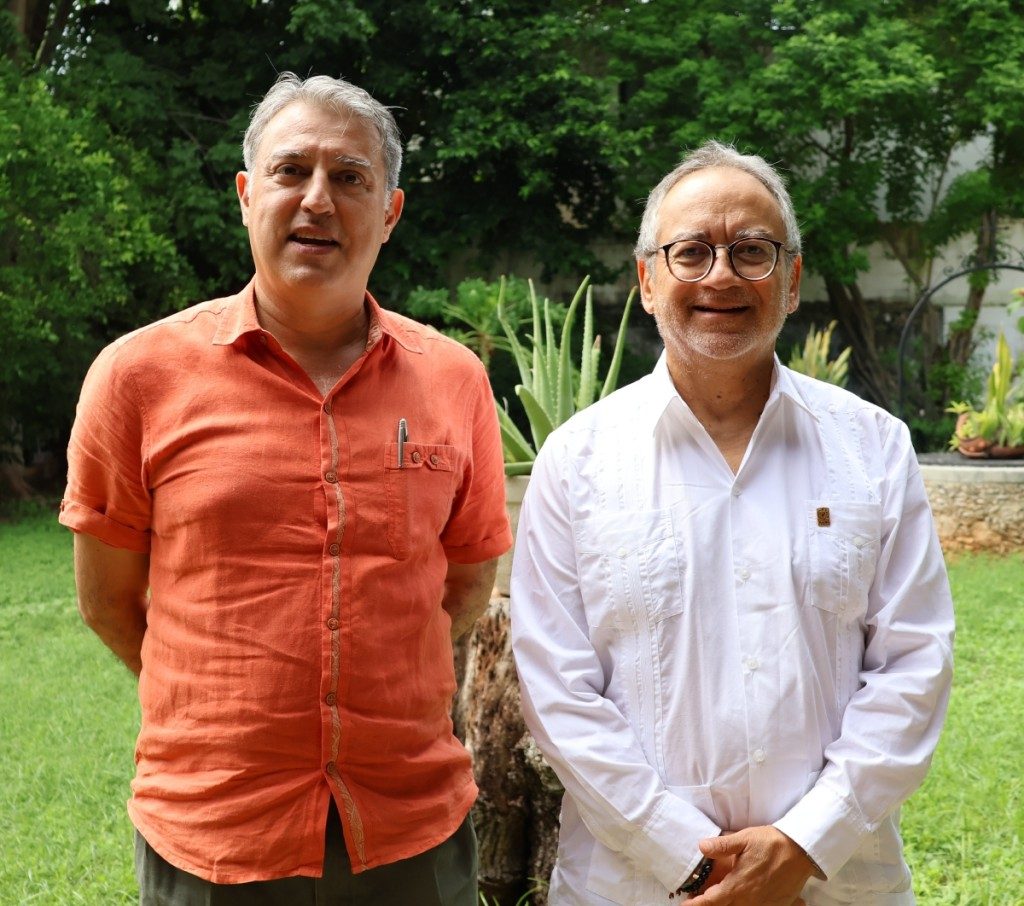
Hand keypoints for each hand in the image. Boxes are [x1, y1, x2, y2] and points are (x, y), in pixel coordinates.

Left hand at [686, 826, 814, 904]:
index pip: (713, 899)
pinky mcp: (776, 905)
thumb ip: (722, 845)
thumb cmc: (771, 842)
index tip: (685, 904)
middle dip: (711, 904)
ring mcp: (763, 904)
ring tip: (722, 898)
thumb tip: (701, 846)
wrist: (802, 850)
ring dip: (730, 905)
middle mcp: (749, 899)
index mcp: (738, 884)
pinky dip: (748, 905)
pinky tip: (746, 898)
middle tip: (699, 900)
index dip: (698, 903)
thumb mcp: (745, 839)